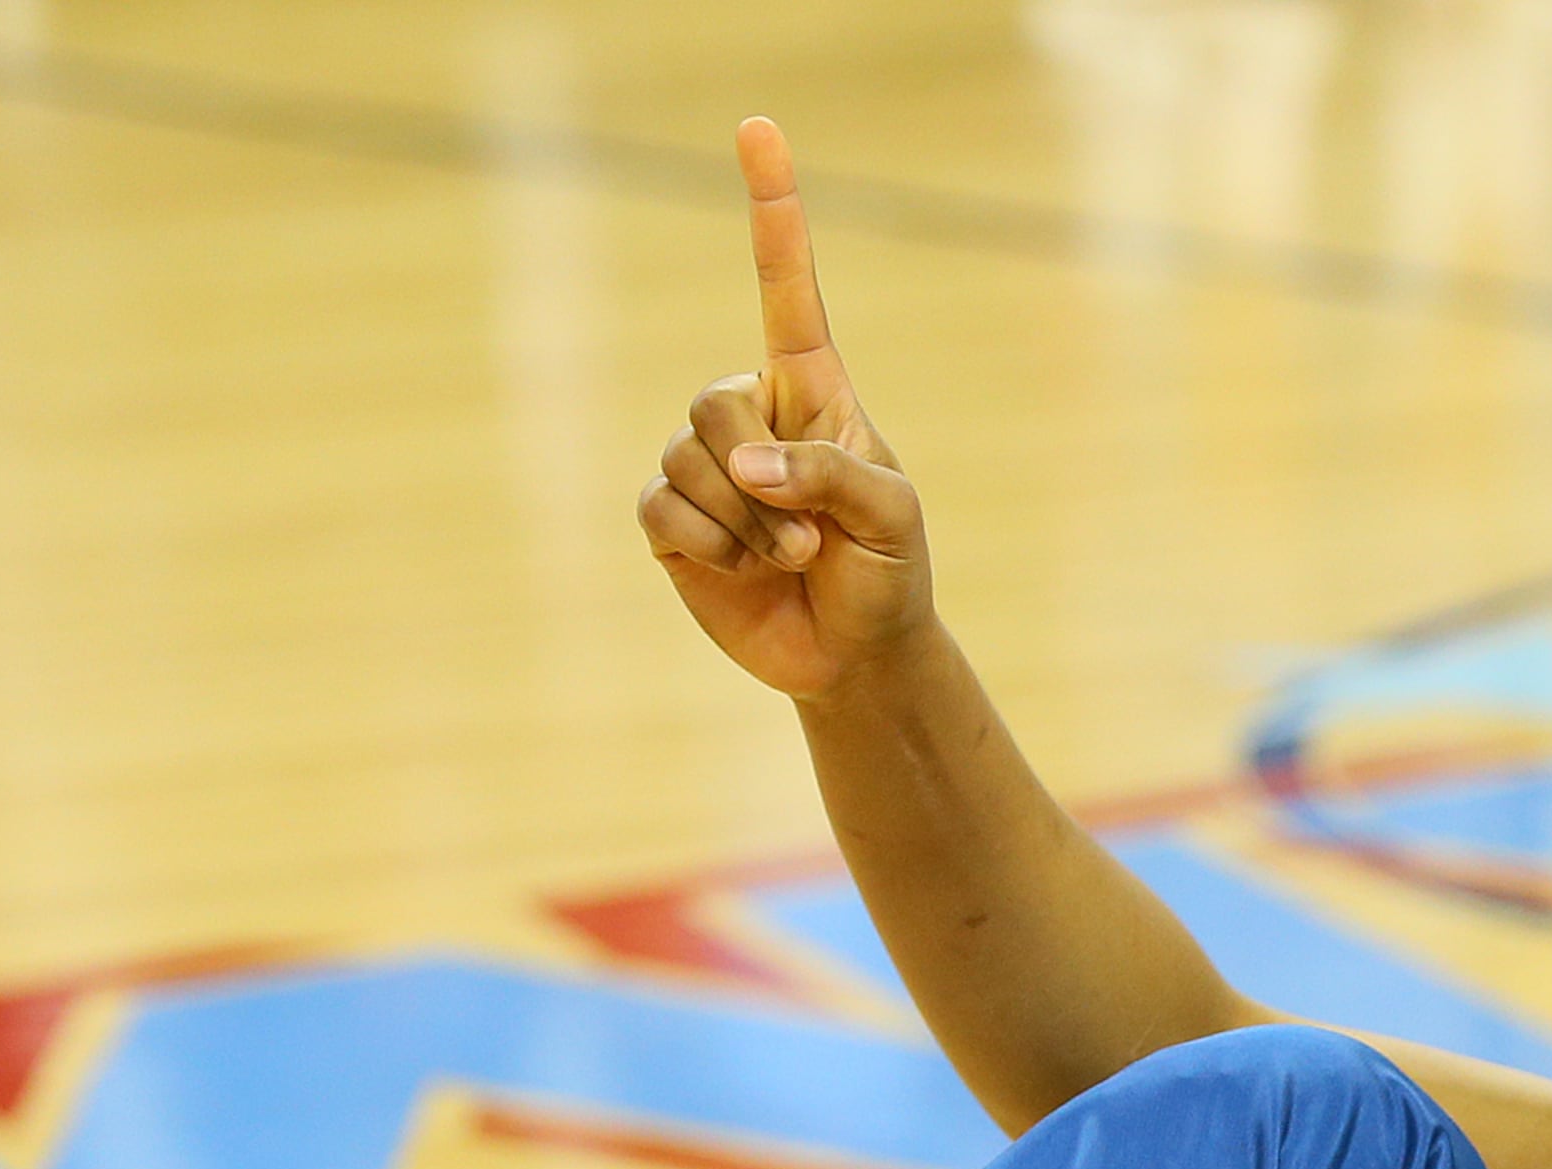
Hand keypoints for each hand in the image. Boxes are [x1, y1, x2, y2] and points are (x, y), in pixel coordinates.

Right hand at [639, 117, 933, 697]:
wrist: (855, 656)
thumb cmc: (886, 572)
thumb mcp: (889, 516)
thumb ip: (827, 473)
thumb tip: (746, 462)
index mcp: (812, 390)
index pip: (785, 288)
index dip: (772, 212)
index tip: (758, 129)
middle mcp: (752, 415)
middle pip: (714, 401)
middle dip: (761, 477)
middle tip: (811, 536)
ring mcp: (707, 466)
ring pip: (687, 459)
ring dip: (745, 524)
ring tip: (791, 559)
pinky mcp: (672, 523)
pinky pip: (661, 507)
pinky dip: (707, 543)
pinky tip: (741, 569)